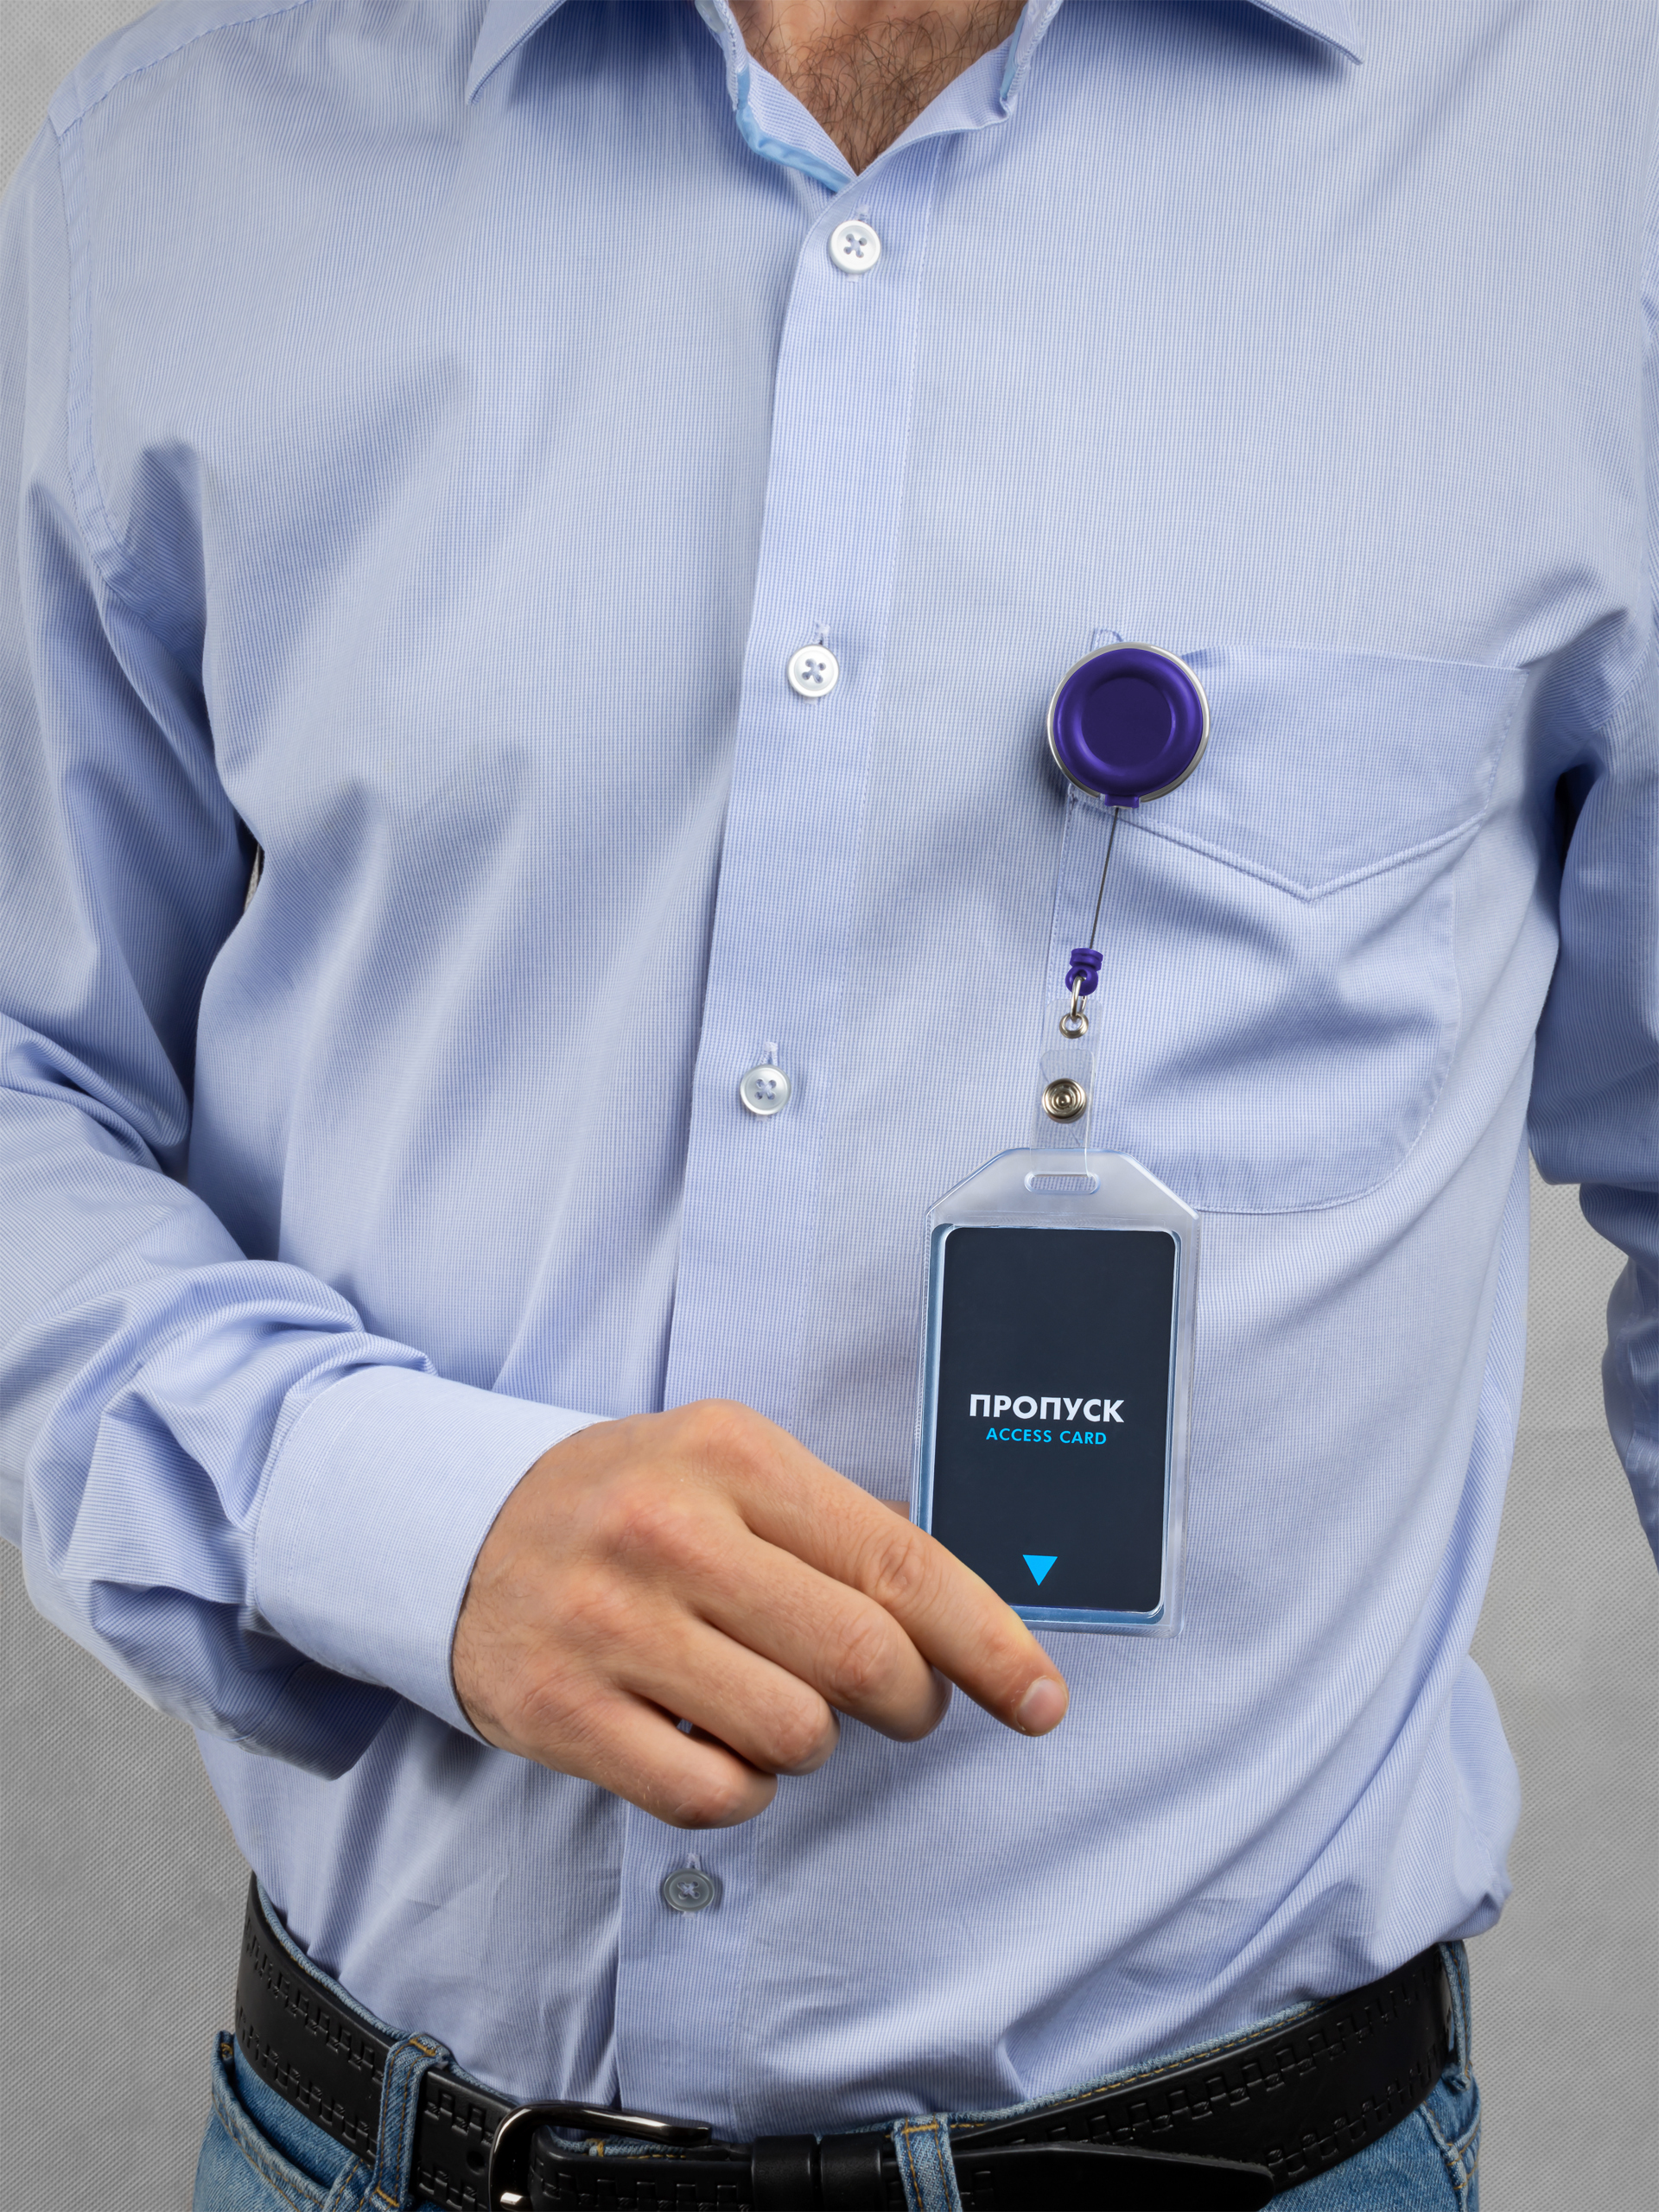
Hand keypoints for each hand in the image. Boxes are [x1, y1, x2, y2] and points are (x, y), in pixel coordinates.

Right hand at [451, 1400, 1067, 1827]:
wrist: (453, 1530)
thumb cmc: (624, 1502)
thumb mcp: (724, 1464)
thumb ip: (835, 1527)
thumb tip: (968, 1613)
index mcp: (730, 1454)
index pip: (897, 1559)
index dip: (989, 1642)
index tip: (1040, 1698)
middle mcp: (670, 1531)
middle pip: (862, 1658)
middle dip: (911, 1702)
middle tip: (900, 1703)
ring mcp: (609, 1623)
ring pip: (795, 1735)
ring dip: (814, 1742)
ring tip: (775, 1705)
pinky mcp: (563, 1712)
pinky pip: (712, 1794)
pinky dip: (741, 1788)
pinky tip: (714, 1741)